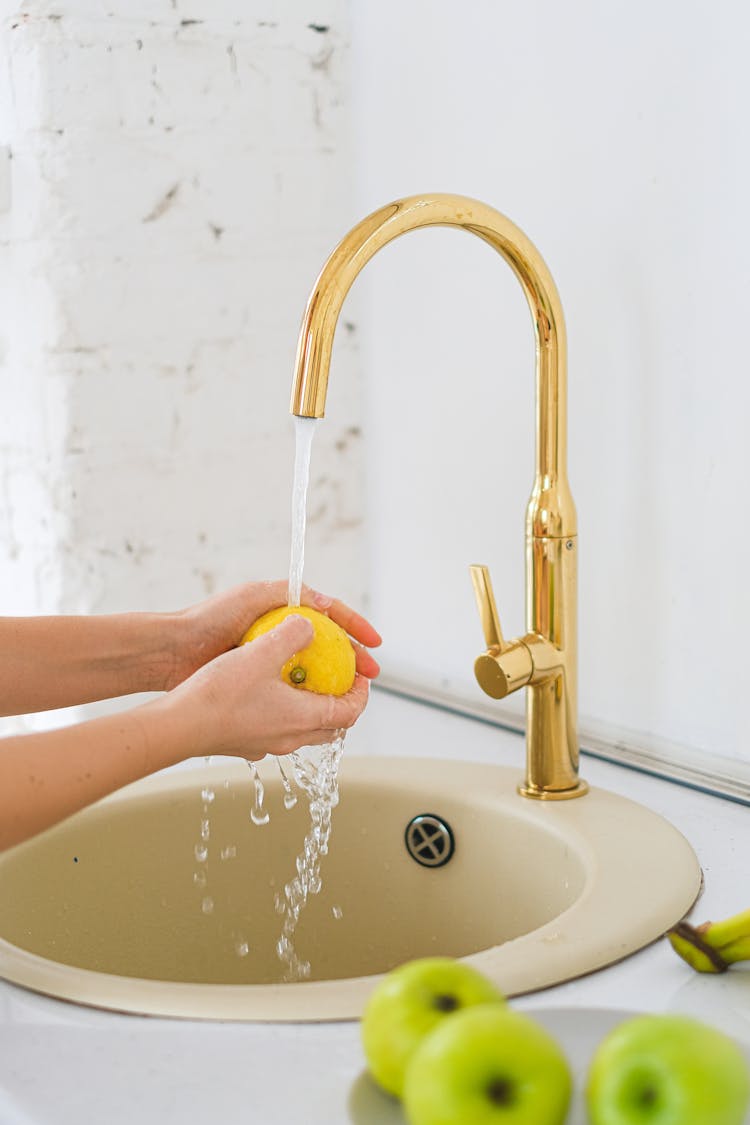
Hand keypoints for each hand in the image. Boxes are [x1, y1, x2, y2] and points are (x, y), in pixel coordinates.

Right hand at [162, 614, 370, 759]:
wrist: (178, 724)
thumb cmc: (221, 692)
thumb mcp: (262, 651)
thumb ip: (292, 633)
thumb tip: (310, 624)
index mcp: (304, 718)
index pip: (350, 712)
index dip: (361, 693)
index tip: (360, 674)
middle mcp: (290, 739)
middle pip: (332, 727)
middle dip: (342, 704)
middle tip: (340, 680)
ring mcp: (266, 746)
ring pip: (304, 732)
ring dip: (313, 710)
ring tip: (305, 684)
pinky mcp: (245, 746)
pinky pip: (277, 731)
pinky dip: (285, 714)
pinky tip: (266, 692)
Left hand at [165, 579, 380, 689]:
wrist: (171, 652)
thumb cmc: (208, 620)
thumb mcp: (252, 596)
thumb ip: (288, 595)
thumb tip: (326, 604)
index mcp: (283, 610)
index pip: (331, 617)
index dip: (357, 629)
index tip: (376, 645)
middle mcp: (281, 636)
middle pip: (330, 648)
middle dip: (355, 660)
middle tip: (371, 676)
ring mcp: (271, 662)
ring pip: (316, 673)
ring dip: (337, 684)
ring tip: (352, 696)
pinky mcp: (258, 684)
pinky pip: (292, 693)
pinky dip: (310, 699)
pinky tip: (321, 710)